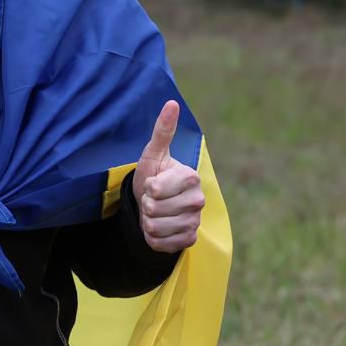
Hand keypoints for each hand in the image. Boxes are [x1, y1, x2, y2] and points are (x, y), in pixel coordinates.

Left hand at [131, 100, 204, 253]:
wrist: (154, 204)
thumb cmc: (153, 175)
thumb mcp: (153, 154)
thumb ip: (162, 130)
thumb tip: (172, 102)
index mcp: (191, 177)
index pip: (157, 189)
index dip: (148, 187)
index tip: (153, 183)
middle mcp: (199, 200)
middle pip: (155, 209)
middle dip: (146, 205)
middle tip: (153, 199)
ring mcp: (196, 221)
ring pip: (156, 227)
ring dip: (148, 221)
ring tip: (155, 212)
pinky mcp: (190, 240)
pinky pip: (161, 243)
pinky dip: (153, 238)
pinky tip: (159, 228)